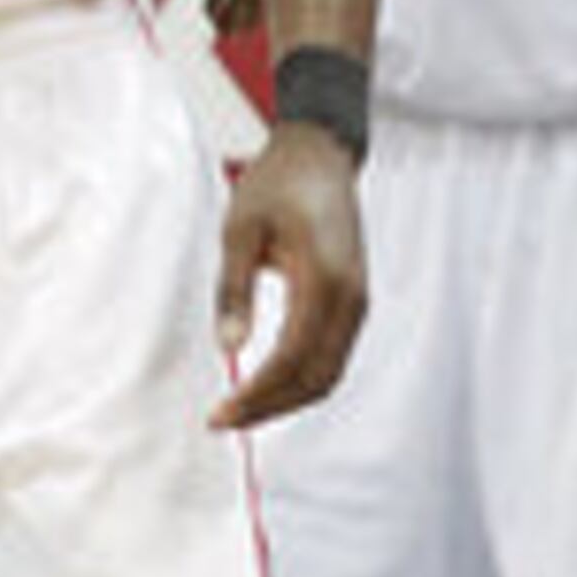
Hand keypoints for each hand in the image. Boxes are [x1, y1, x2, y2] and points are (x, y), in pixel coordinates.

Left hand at [209, 122, 366, 428]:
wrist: (319, 156)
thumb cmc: (275, 186)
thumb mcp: (240, 230)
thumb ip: (234, 289)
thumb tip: (227, 349)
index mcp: (324, 281)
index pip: (291, 360)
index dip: (256, 395)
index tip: (219, 414)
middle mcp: (351, 300)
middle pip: (316, 379)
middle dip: (270, 408)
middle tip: (222, 421)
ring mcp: (358, 304)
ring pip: (328, 374)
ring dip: (286, 399)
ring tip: (240, 410)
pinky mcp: (354, 303)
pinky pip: (332, 357)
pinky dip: (301, 380)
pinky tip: (266, 384)